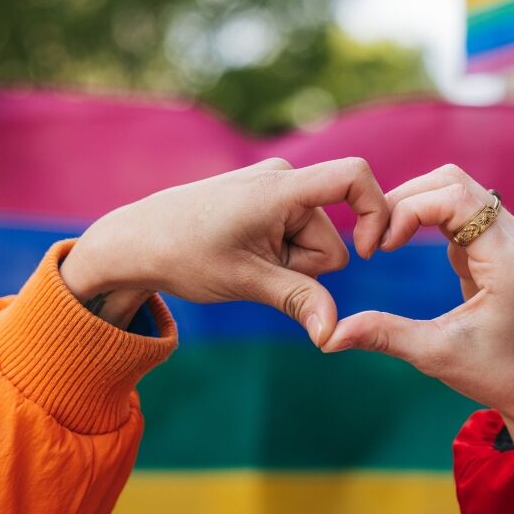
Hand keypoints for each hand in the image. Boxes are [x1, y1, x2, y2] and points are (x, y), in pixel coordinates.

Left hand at [60, 157, 389, 344]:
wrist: (137, 240)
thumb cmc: (184, 255)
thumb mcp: (244, 281)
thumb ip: (298, 301)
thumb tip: (332, 335)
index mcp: (280, 188)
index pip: (353, 177)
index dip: (376, 212)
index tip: (367, 252)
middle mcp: (283, 178)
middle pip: (332, 238)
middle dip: (306, 266)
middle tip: (256, 270)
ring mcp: (275, 187)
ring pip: (315, 242)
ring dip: (290, 264)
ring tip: (245, 262)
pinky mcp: (268, 199)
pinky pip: (296, 234)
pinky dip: (280, 255)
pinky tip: (244, 256)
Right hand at [321, 164, 513, 444]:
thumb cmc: (494, 373)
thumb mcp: (434, 355)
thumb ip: (383, 336)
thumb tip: (327, 337)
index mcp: (508, 261)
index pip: (456, 199)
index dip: (408, 210)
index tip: (382, 248)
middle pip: (453, 182)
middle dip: (405, 199)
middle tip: (375, 238)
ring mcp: (512, 236)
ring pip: (456, 189)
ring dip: (415, 204)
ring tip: (385, 239)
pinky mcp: (500, 241)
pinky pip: (460, 207)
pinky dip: (426, 215)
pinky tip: (402, 243)